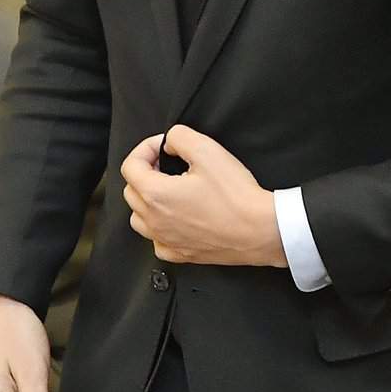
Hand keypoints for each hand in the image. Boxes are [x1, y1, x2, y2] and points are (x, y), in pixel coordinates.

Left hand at [120, 125, 284, 266]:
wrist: (261, 230)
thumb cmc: (236, 195)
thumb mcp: (207, 150)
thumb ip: (180, 137)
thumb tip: (169, 143)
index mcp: (156, 195)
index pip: (130, 166)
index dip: (145, 149)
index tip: (163, 146)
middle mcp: (155, 221)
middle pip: (131, 191)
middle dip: (145, 172)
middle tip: (168, 164)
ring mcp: (166, 240)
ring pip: (139, 218)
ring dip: (148, 200)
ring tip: (170, 190)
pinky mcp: (181, 254)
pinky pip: (157, 241)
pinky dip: (160, 227)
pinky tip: (177, 218)